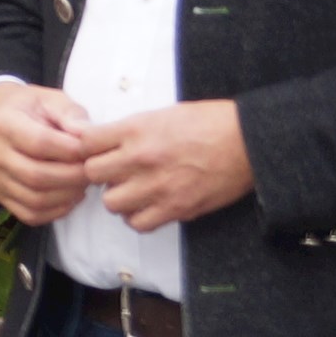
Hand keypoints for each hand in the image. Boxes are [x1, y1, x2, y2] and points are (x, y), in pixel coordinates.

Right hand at [0, 80, 97, 223]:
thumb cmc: (32, 108)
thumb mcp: (52, 100)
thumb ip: (71, 115)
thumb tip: (87, 136)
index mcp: (3, 123)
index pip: (39, 143)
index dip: (71, 151)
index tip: (92, 150)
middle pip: (36, 176)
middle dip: (73, 177)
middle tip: (94, 171)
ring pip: (34, 199)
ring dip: (67, 195)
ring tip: (85, 183)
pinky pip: (29, 214)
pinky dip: (56, 211)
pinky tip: (71, 197)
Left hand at [80, 99, 252, 231]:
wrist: (249, 140)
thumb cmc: (211, 122)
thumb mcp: (165, 113)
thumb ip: (132, 129)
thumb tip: (104, 140)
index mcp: (138, 129)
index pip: (86, 142)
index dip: (86, 148)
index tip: (95, 152)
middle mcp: (142, 158)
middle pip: (92, 174)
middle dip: (100, 173)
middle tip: (115, 172)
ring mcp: (157, 186)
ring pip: (111, 203)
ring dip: (118, 197)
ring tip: (133, 191)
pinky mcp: (175, 208)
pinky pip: (138, 223)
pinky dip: (138, 218)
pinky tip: (148, 206)